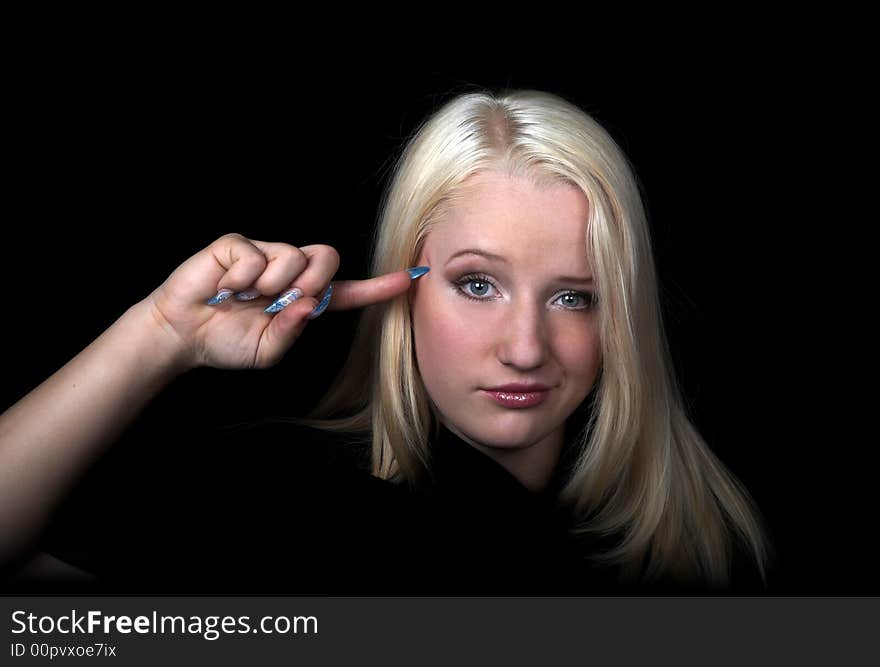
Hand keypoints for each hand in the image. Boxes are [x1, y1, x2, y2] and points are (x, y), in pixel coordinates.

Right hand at [142, 233, 425, 369]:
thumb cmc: (227, 342)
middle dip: (309, 281)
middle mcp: (290, 272)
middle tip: (278, 300)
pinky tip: (225, 288)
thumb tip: (310, 305)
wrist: (183, 335)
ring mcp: (266, 255)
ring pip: (293, 255)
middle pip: (326, 257)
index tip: (411, 278)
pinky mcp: (239, 245)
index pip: (348, 292)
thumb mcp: (267, 350)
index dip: (378, 286)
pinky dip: (241, 278)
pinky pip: (256, 254)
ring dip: (270, 283)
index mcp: (304, 300)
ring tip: (244, 296)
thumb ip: (292, 331)